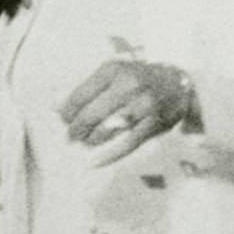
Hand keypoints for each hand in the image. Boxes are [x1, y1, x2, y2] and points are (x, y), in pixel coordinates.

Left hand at [61, 60, 195, 165]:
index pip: (80, 95)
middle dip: (77, 129)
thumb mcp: (113, 74)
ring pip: (106, 130)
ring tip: (87, 141)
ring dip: (91, 140)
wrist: (178, 83)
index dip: (67, 112)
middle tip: (71, 136)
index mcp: (114, 71)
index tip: (64, 120)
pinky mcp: (154, 124)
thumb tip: (55, 106)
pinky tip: (94, 162)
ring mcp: (143, 105)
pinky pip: (127, 144)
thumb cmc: (137, 79)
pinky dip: (109, 155)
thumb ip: (86, 89)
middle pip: (91, 114)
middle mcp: (129, 86)